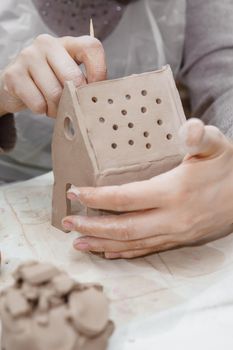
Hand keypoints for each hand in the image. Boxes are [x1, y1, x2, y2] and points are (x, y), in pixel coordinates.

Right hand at [0, 35, 105, 117]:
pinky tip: (41, 105)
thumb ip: (86, 82)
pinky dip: (43, 111)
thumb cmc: (51, 82)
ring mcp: (28, 56)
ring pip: (55, 93)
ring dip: (58, 109)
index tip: (94, 90)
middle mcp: (47, 44)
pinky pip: (38, 103)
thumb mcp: (71, 76)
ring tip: (55, 107)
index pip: (92, 48)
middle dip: (75, 99)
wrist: (17, 85)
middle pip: (73, 77)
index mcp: (68, 43)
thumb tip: (99, 99)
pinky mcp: (14, 75)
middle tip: (72, 106)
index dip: (98, 72)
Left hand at [62, 119, 232, 258]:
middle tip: (68, 224)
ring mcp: (176, 233)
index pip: (125, 198)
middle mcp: (172, 218)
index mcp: (174, 191)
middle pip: (123, 227)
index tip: (74, 193)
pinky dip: (125, 252)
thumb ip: (200, 136)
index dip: (96, 198)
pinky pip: (148, 250)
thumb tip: (187, 129)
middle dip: (92, 228)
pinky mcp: (180, 240)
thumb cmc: (229, 168)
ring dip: (103, 245)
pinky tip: (110, 252)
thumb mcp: (217, 145)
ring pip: (133, 244)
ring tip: (79, 244)